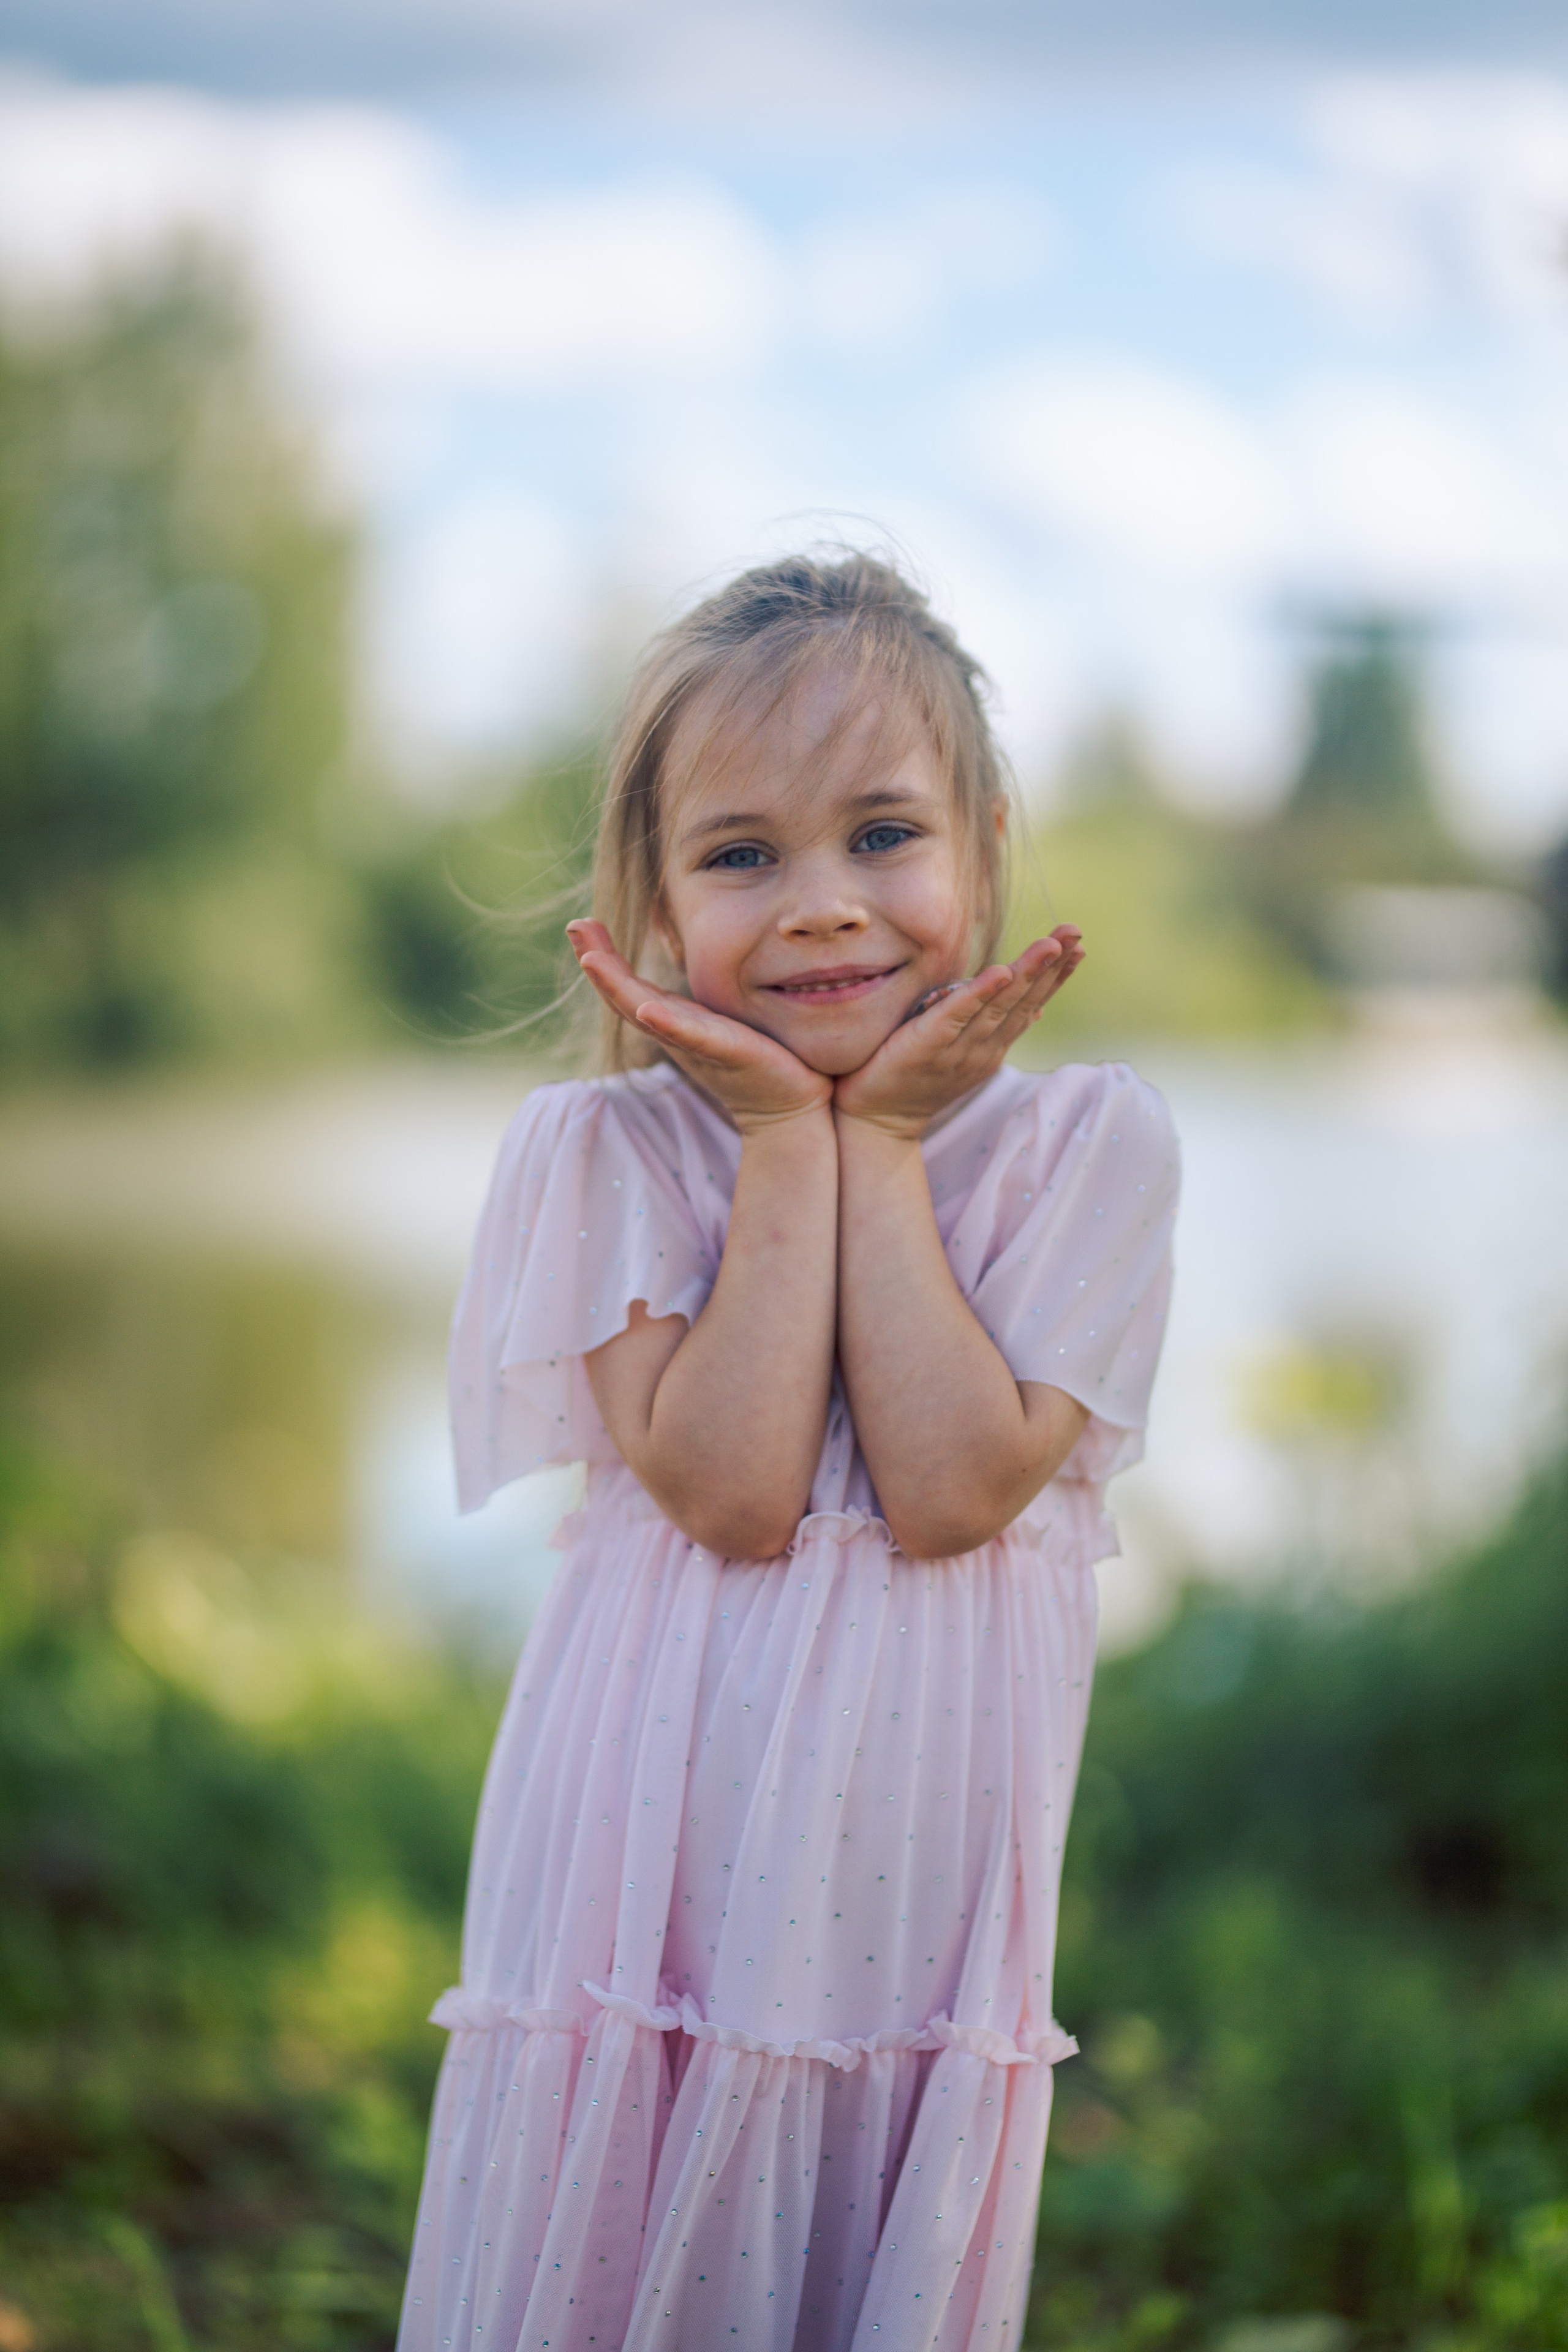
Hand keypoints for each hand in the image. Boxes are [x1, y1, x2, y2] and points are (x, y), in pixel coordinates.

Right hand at [567, 920, 831, 1131]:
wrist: (792, 1108)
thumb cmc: (762, 1058)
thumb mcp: (722, 1018)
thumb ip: (701, 997)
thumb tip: (690, 958)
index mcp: (676, 1021)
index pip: (629, 986)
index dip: (602, 957)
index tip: (580, 925)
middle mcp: (678, 1033)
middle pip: (626, 997)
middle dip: (598, 963)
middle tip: (575, 927)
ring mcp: (699, 1045)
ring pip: (647, 1014)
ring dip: (617, 988)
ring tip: (592, 961)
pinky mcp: (729, 1053)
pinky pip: (695, 1038)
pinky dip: (669, 1024)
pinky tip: (649, 1009)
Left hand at [833, 927, 1082, 1140]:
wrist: (876, 1122)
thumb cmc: (914, 1080)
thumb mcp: (962, 1052)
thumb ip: (993, 1029)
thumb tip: (1036, 1011)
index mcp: (991, 1047)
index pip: (1030, 1006)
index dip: (1055, 976)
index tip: (1076, 945)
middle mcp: (982, 1049)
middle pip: (1023, 1002)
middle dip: (1051, 966)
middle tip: (1073, 933)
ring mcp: (957, 1051)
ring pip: (999, 1007)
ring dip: (1026, 974)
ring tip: (1049, 945)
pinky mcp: (926, 1048)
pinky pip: (956, 1017)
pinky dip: (979, 994)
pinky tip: (1000, 972)